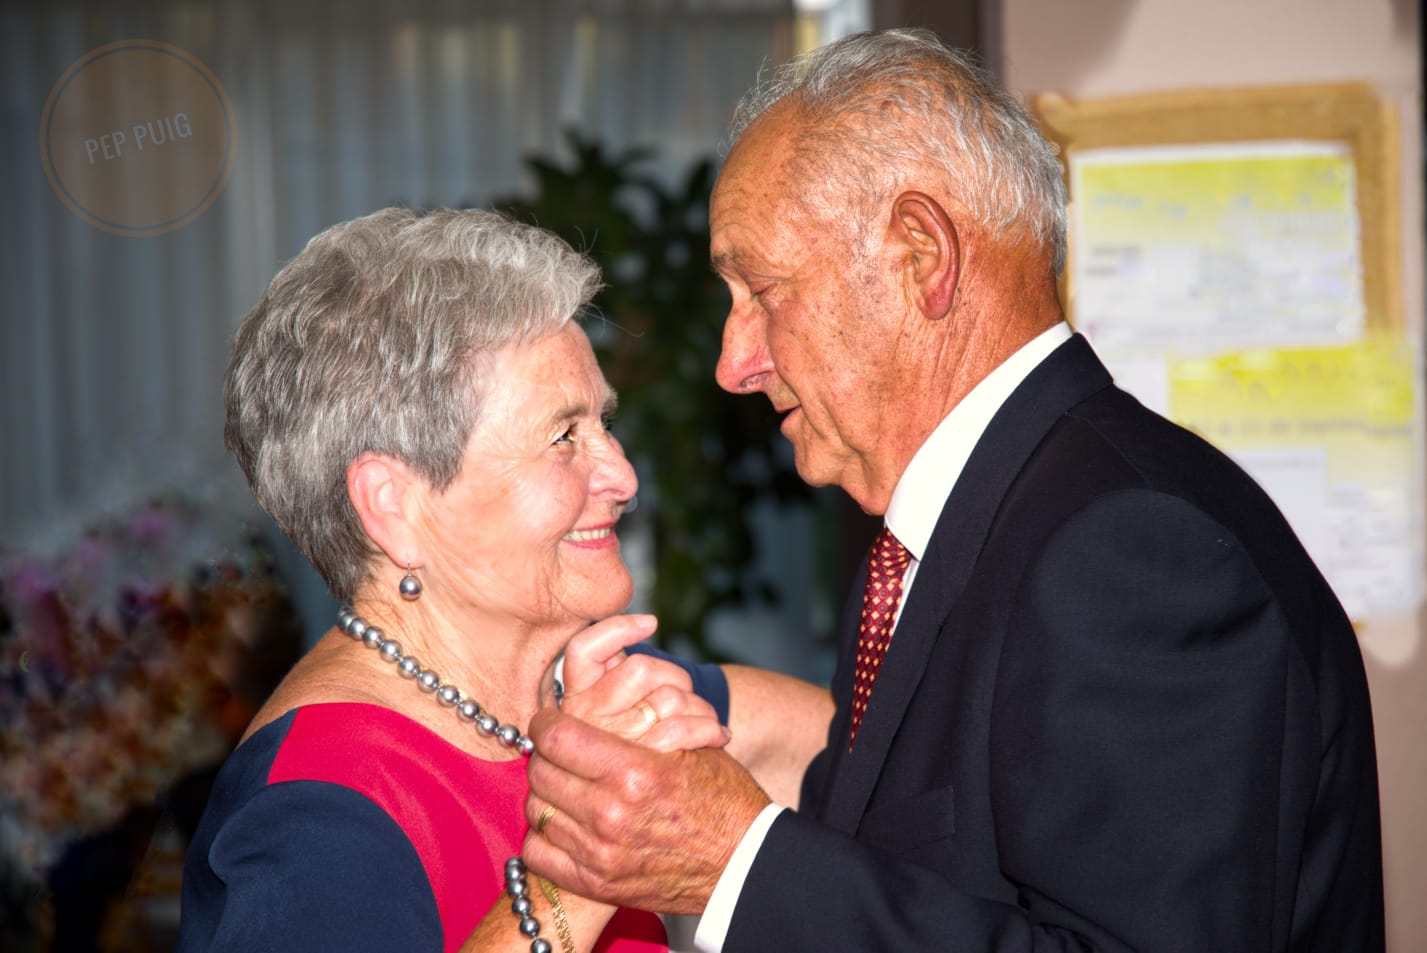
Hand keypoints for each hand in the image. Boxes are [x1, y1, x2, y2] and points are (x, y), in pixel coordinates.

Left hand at [523, 709, 770, 914]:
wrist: (743, 864)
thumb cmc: (722, 798)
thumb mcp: (691, 745)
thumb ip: (638, 722)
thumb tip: (595, 697)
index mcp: (633, 772)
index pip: (557, 737)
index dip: (547, 722)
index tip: (551, 721)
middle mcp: (610, 814)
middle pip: (541, 772)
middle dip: (546, 755)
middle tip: (560, 752)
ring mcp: (600, 853)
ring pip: (537, 810)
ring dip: (547, 793)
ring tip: (566, 785)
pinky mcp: (597, 883)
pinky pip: (539, 853)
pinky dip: (544, 836)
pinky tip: (565, 823)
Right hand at [552, 615, 729, 751]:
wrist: (651, 827)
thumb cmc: (633, 765)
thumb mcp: (608, 716)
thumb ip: (611, 677)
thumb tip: (643, 625)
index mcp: (573, 706)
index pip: (584, 651)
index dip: (617, 630)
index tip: (650, 623)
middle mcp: (587, 724)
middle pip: (640, 668)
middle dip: (673, 676)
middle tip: (685, 695)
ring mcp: (617, 744)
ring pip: (669, 695)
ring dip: (698, 706)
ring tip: (705, 721)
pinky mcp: (649, 766)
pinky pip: (686, 727)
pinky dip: (709, 727)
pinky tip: (718, 735)